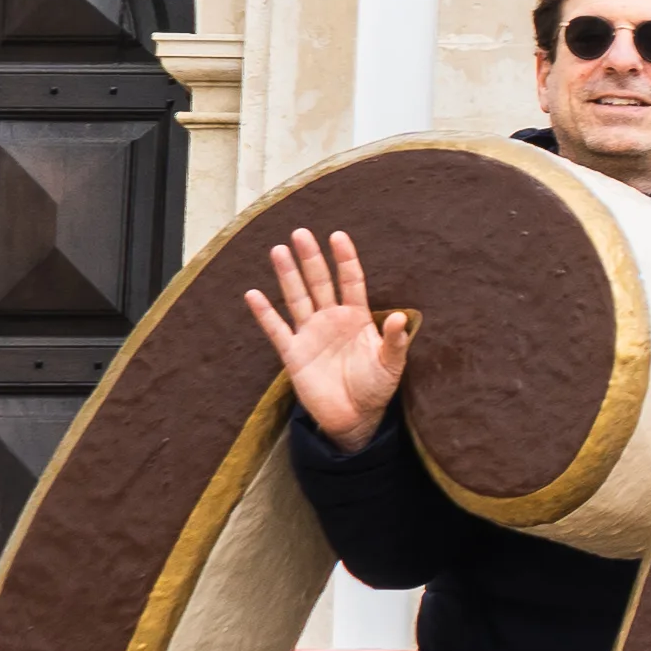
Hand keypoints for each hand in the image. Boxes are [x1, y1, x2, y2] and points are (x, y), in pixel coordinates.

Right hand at [238, 230, 411, 455]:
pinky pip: (276, 330)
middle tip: (301, 233)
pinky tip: (253, 294)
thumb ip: (393, 340)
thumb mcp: (391, 363)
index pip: (350, 281)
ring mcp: (310, 334)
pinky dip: (265, 313)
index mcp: (356, 317)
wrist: (354, 418)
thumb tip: (398, 317)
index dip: (345, 259)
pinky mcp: (293, 353)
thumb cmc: (376, 387)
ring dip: (287, 276)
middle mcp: (331, 320)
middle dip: (311, 259)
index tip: (338, 235)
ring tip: (278, 250)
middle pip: (319, 283)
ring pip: (296, 298)